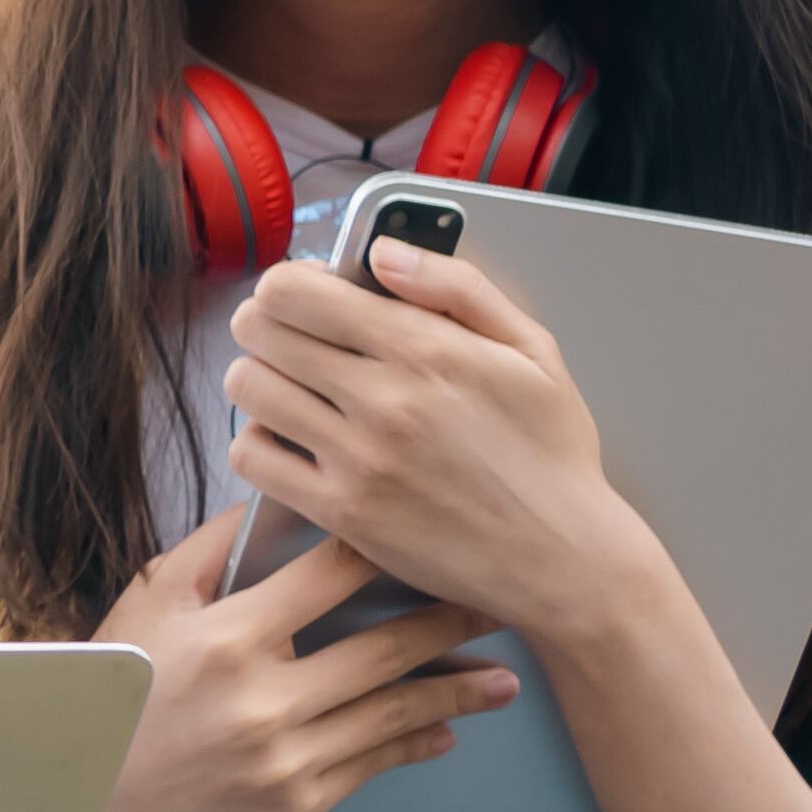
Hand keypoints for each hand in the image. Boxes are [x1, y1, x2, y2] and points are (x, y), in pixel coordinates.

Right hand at [89, 513, 515, 811]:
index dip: (384, 548)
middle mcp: (266, 700)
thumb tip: (281, 502)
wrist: (85, 789)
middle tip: (499, 601)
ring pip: (393, 713)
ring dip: (457, 692)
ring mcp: (287, 758)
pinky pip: (373, 764)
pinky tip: (446, 727)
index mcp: (230, 638)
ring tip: (504, 678)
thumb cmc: (118, 683)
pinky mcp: (296, 804)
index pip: (331, 577)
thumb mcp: (152, 599)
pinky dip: (415, 743)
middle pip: (385, 649)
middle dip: (450, 621)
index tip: (427, 533)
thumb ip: (215, 550)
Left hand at [224, 242, 646, 642]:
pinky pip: (252, 458)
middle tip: (294, 339)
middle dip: (267, 324)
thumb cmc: (551, 455)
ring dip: (260, 379)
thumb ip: (456, 287)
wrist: (564, 559)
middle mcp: (383, 400)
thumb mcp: (532, 350)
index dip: (288, 285)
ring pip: (247, 388)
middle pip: (257, 330)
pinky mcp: (341, 512)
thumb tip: (384, 251)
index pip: (292, 290)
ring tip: (295, 388)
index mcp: (425, 349)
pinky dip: (258, 443)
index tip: (309, 297)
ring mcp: (357, 459)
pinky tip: (292, 440)